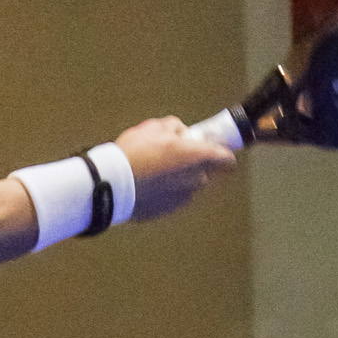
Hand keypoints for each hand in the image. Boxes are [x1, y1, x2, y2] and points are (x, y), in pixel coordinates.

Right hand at [115, 116, 235, 222]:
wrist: (112, 184)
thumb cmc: (134, 153)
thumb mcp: (152, 128)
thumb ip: (174, 127)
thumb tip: (181, 133)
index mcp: (195, 156)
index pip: (225, 157)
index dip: (223, 152)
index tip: (217, 150)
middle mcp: (195, 178)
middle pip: (204, 170)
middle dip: (193, 163)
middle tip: (172, 156)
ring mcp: (183, 197)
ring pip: (188, 185)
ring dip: (178, 178)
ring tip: (154, 172)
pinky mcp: (169, 210)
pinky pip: (172, 197)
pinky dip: (164, 192)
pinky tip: (147, 185)